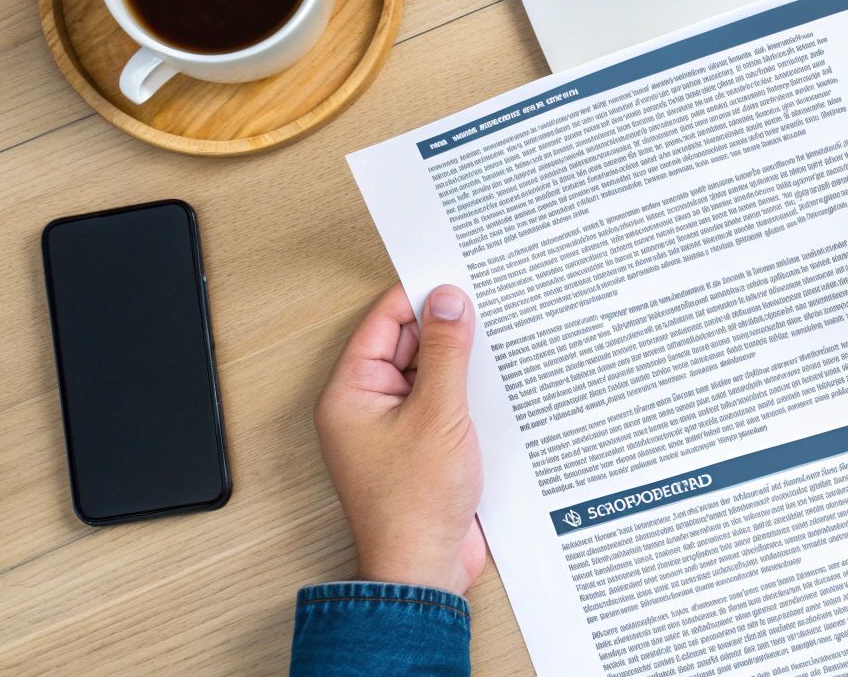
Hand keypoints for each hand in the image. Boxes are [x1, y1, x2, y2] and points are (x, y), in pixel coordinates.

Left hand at [315, 283, 485, 595]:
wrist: (424, 569)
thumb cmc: (414, 504)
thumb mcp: (439, 413)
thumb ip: (445, 352)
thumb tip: (448, 301)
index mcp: (351, 393)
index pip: (383, 324)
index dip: (419, 297)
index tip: (457, 278)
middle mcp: (367, 407)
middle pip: (407, 346)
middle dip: (445, 328)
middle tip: (486, 306)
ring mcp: (395, 429)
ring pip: (429, 374)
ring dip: (460, 362)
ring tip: (496, 343)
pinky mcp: (422, 447)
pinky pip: (442, 403)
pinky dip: (466, 392)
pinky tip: (495, 384)